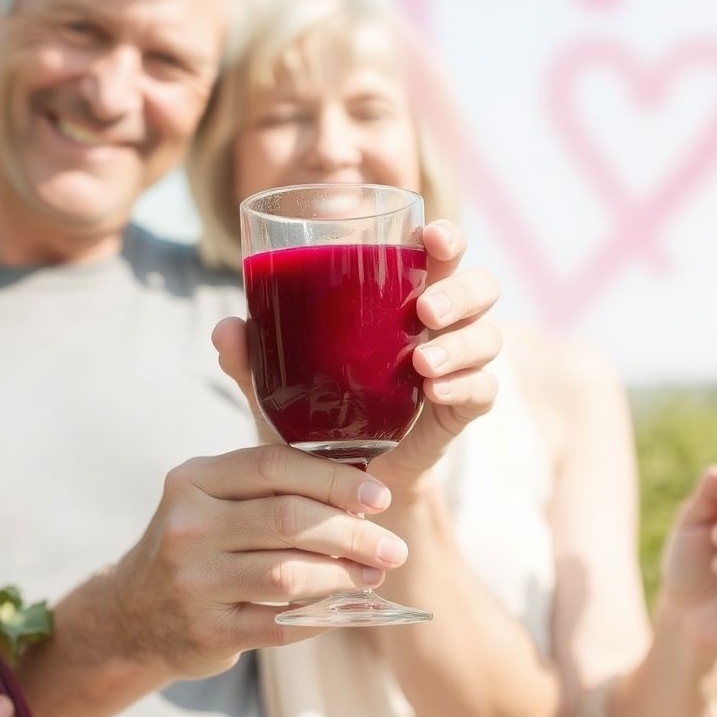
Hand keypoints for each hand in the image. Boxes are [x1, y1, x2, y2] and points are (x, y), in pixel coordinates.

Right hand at [109, 445, 408, 679]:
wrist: (134, 614)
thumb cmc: (197, 544)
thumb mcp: (211, 499)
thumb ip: (268, 486)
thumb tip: (359, 492)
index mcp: (193, 481)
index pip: (271, 466)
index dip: (332, 479)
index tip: (378, 496)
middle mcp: (187, 527)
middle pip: (287, 520)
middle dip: (352, 534)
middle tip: (392, 547)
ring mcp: (193, 582)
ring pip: (288, 575)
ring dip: (343, 577)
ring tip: (373, 576)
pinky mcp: (206, 632)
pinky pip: (281, 624)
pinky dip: (322, 615)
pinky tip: (345, 608)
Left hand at [212, 220, 501, 493]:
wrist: (334, 482)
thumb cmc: (309, 414)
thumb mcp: (274, 385)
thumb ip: (251, 357)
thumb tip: (226, 330)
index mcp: (399, 299)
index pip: (438, 254)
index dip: (445, 238)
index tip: (429, 235)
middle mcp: (437, 327)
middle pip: (480, 287)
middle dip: (461, 290)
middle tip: (424, 309)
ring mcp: (455, 368)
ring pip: (489, 337)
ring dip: (462, 344)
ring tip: (422, 364)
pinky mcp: (459, 413)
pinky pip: (485, 391)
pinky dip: (465, 387)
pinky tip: (435, 392)